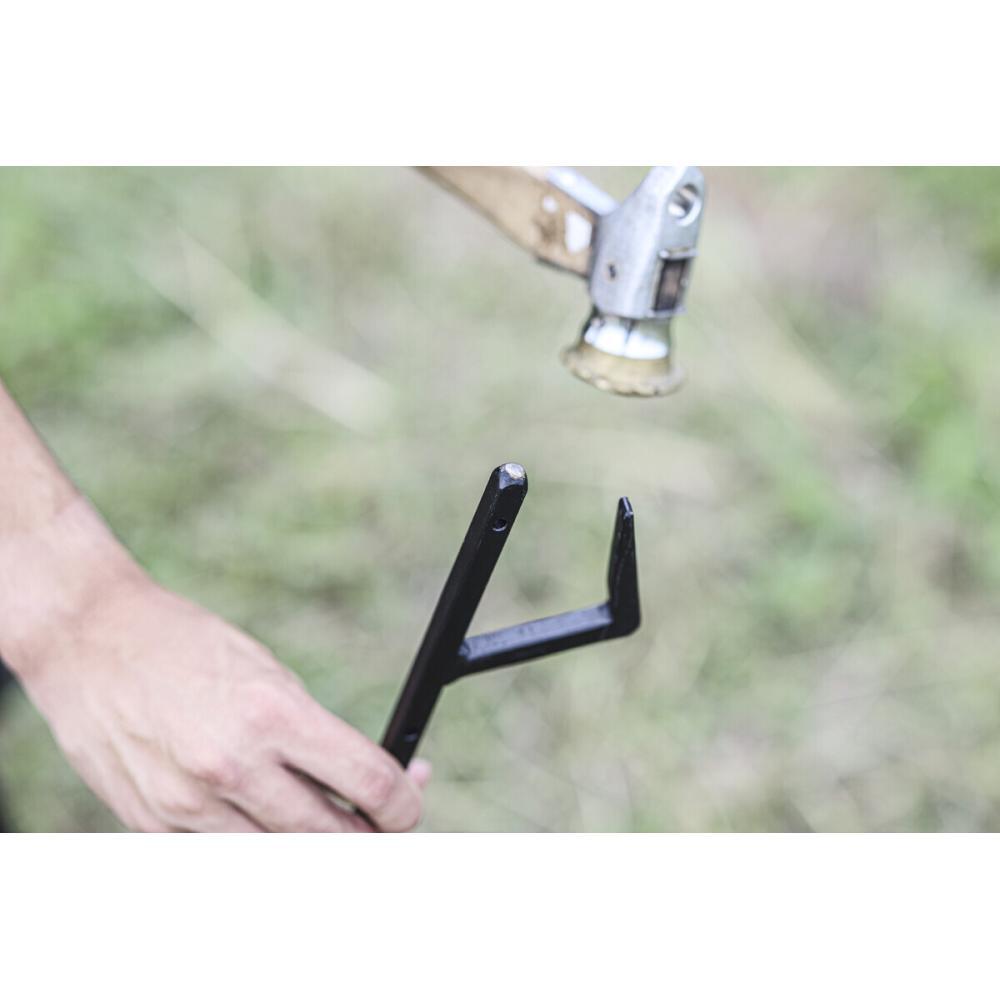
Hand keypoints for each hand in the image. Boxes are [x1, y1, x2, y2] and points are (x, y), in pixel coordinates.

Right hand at [13, 562, 428, 832]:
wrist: (90, 641)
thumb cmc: (188, 645)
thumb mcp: (268, 671)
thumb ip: (312, 733)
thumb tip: (364, 779)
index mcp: (272, 714)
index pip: (369, 784)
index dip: (404, 802)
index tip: (410, 797)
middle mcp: (233, 767)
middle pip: (333, 837)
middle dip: (370, 834)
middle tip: (381, 819)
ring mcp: (189, 805)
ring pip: (281, 857)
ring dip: (314, 843)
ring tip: (329, 818)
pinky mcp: (154, 825)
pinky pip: (225, 856)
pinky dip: (256, 843)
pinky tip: (265, 817)